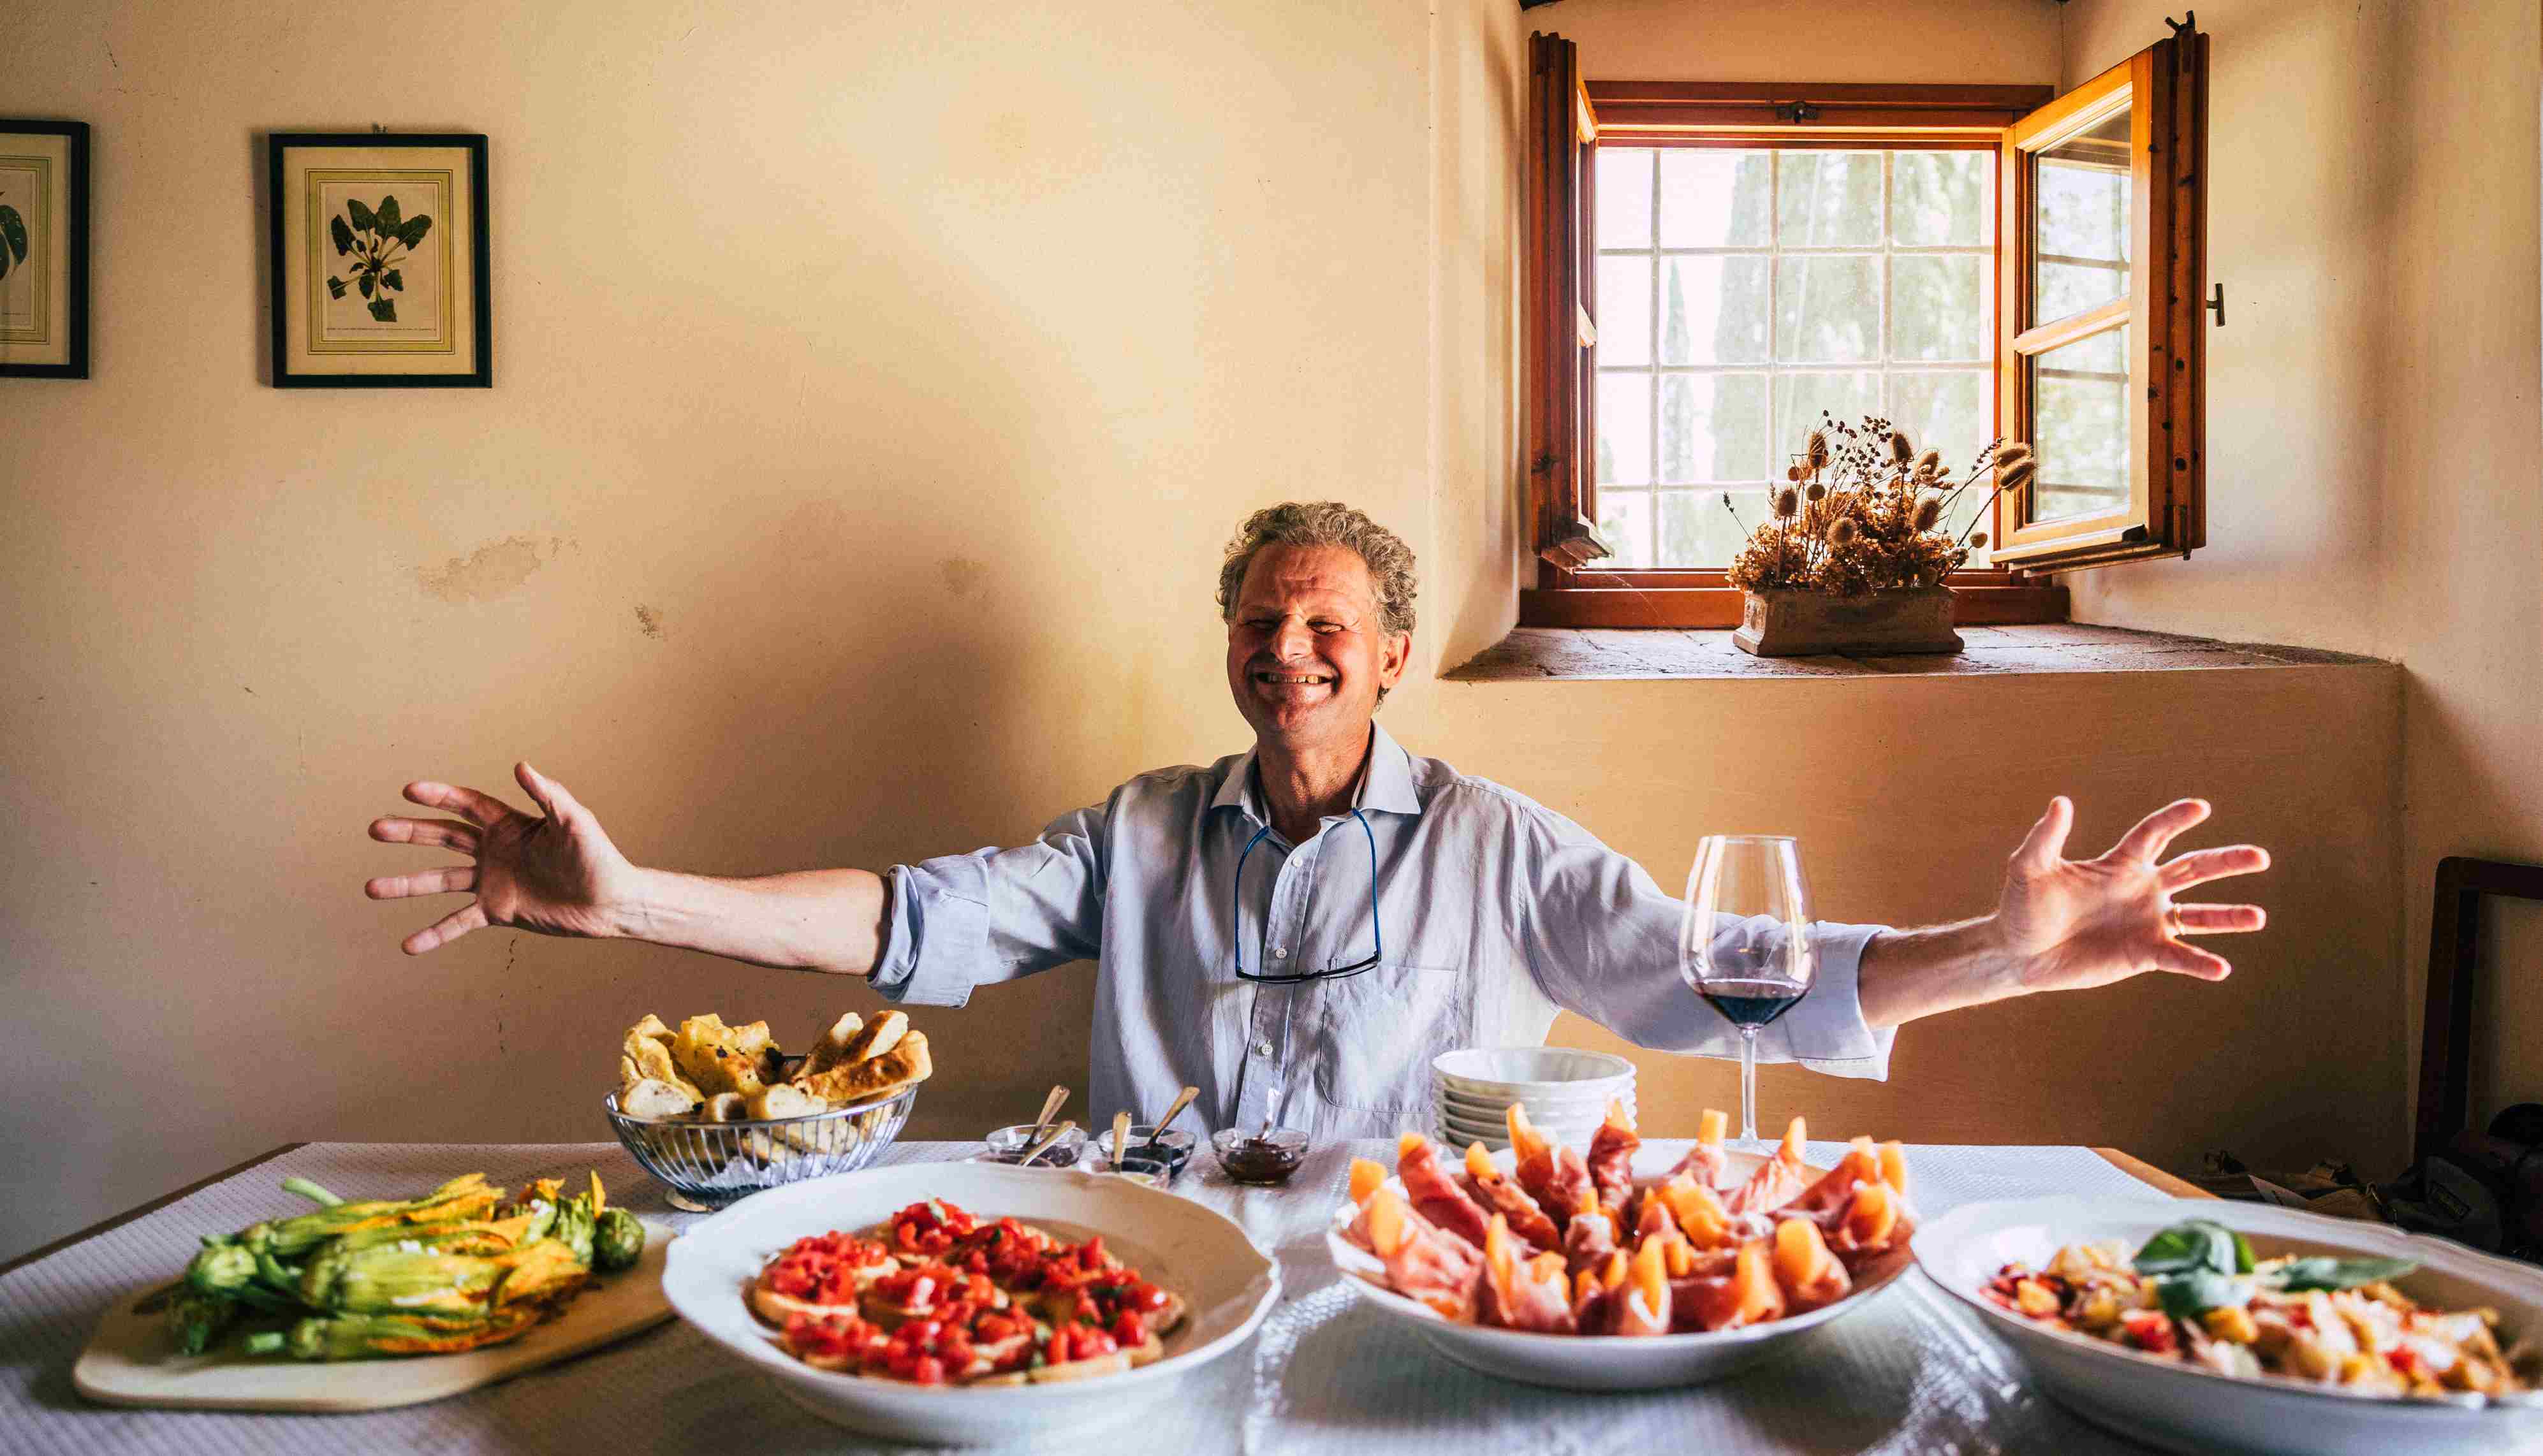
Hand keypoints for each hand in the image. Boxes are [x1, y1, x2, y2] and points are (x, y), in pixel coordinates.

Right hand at [366, 762, 641, 953]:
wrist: (610, 902)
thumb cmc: (597, 856)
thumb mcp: (574, 821)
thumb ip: (548, 794)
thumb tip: (521, 765)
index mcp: (509, 824)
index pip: (466, 805)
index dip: (439, 797)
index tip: (410, 791)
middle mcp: (494, 850)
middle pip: (443, 837)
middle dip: (409, 832)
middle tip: (375, 829)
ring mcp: (492, 881)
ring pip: (441, 880)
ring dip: (407, 884)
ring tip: (371, 888)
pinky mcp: (497, 911)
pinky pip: (458, 922)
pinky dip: (434, 934)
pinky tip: (409, 945)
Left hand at [1995, 796, 2269, 992]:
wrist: (2020, 953)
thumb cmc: (2023, 906)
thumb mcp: (2029, 868)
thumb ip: (2047, 837)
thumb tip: (2061, 801)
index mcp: (2120, 863)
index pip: (2155, 834)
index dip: (2176, 820)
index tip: (2200, 808)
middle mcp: (2142, 888)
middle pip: (2194, 869)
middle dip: (2226, 862)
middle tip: (2260, 857)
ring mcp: (2147, 921)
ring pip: (2198, 915)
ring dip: (2228, 916)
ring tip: (2258, 917)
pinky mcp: (2144, 953)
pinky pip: (2180, 957)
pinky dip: (2200, 963)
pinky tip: (2221, 968)